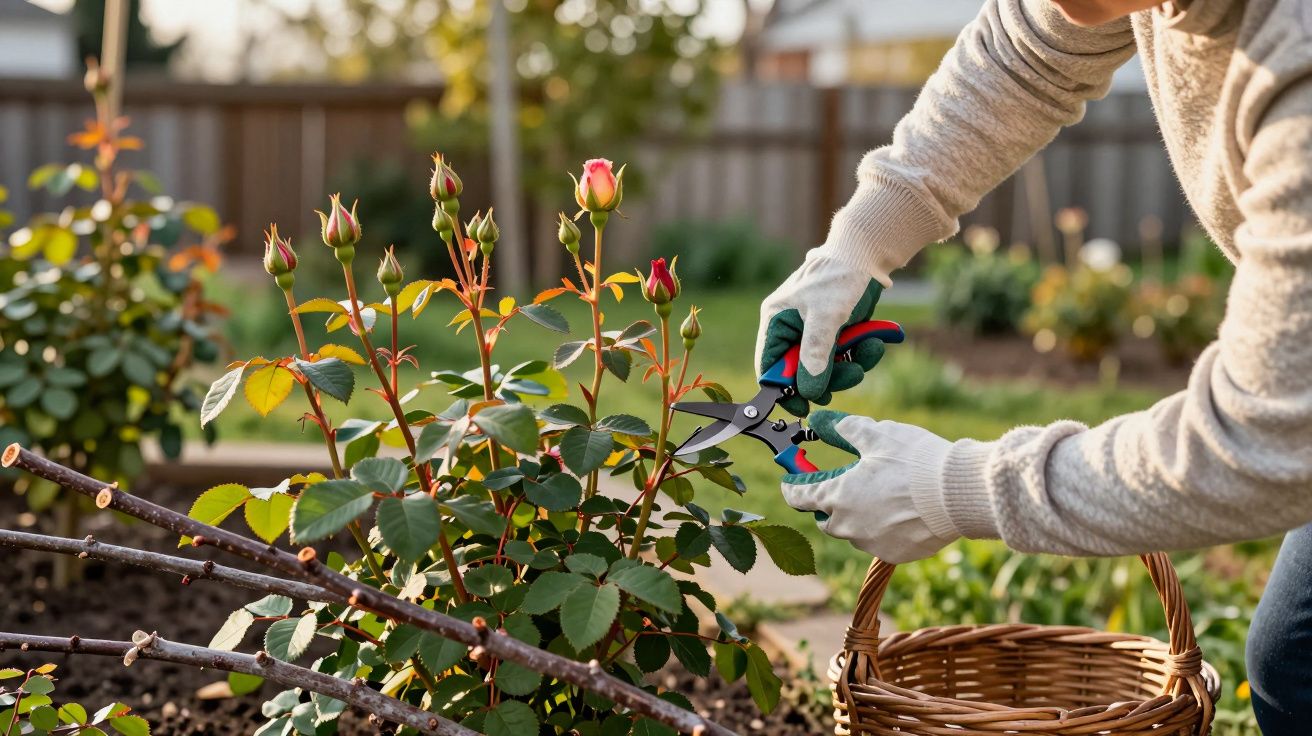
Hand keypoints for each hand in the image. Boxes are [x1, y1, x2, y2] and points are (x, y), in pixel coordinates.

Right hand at [755, 251, 887, 415]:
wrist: (868, 252)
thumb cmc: (840, 276)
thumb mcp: (826, 315)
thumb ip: (815, 354)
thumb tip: (808, 391)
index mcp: (776, 321)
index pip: (769, 368)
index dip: (783, 391)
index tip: (804, 407)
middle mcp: (790, 329)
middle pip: (800, 373)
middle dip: (828, 377)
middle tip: (852, 375)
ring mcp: (814, 331)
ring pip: (825, 368)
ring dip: (849, 366)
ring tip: (870, 351)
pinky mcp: (834, 332)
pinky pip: (843, 357)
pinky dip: (859, 354)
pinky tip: (875, 342)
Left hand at [780, 410, 959, 563]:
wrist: (959, 494)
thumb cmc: (915, 461)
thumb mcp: (877, 434)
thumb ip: (842, 428)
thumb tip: (817, 420)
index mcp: (838, 496)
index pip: (799, 496)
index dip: (793, 485)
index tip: (792, 479)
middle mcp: (849, 526)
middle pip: (825, 517)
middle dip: (827, 502)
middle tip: (842, 483)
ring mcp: (872, 544)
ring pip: (853, 531)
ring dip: (856, 515)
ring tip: (879, 494)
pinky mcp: (895, 554)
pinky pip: (879, 541)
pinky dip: (882, 527)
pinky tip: (900, 511)